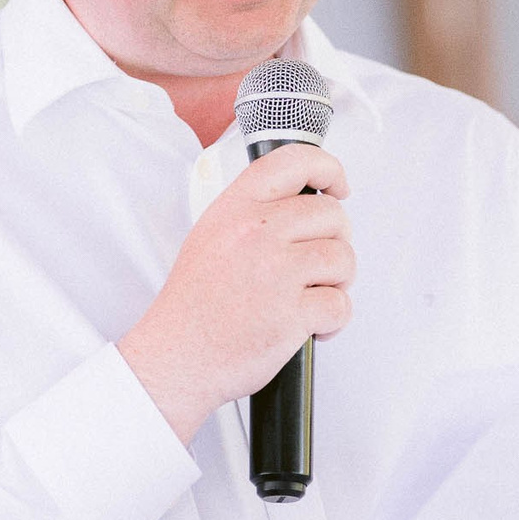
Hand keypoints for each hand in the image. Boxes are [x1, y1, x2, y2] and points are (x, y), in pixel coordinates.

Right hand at [118, 143, 352, 443]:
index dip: (327, 168)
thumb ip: (254, 213)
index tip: (338, 187)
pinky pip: (340, 305)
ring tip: (311, 296)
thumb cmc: (194, 306)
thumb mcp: (211, 236)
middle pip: (333, 215)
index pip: (294, 161)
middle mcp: (256, 233)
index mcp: (236, 210)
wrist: (175, 358)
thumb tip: (305, 204)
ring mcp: (275, 272)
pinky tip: (310, 326)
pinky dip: (333, 319)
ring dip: (337, 282)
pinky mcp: (291, 314)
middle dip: (336, 242)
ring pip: (343, 259)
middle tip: (318, 265)